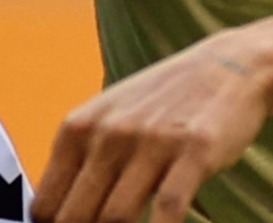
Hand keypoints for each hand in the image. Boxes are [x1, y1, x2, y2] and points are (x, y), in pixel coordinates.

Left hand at [32, 36, 272, 222]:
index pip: (45, 204)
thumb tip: (58, 215)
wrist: (227, 65)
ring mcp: (151, 142)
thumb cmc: (163, 101)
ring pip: (116, 218)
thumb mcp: (108, 119)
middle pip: (75, 217)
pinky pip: (168, 209)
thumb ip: (83, 161)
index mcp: (79, 128)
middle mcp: (109, 133)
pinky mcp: (194, 151)